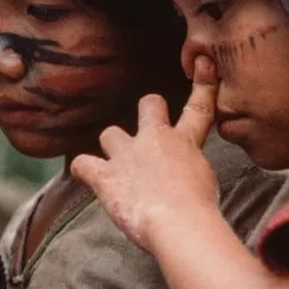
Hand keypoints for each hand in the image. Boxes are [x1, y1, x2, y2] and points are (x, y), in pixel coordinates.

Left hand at [69, 56, 220, 251]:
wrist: (179, 225)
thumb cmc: (200, 213)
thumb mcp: (207, 183)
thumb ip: (191, 171)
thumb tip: (184, 177)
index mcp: (185, 143)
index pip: (199, 108)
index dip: (203, 84)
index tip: (202, 63)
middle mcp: (155, 140)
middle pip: (149, 104)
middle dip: (148, 111)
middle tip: (148, 133)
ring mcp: (127, 155)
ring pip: (110, 132)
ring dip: (112, 147)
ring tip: (118, 168)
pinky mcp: (104, 175)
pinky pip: (81, 162)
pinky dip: (83, 169)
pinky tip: (88, 177)